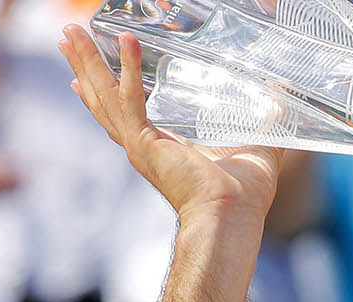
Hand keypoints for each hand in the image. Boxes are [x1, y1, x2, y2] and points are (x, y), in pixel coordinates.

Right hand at [58, 26, 282, 220]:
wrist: (233, 216)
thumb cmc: (244, 197)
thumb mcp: (257, 146)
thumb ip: (270, 119)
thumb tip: (284, 95)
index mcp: (162, 151)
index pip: (125, 117)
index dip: (107, 93)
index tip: (86, 76)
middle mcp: (144, 149)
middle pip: (103, 102)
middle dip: (85, 68)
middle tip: (68, 39)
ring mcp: (141, 147)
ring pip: (104, 97)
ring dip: (88, 63)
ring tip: (71, 34)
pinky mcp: (146, 144)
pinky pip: (129, 99)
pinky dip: (125, 69)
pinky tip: (125, 41)